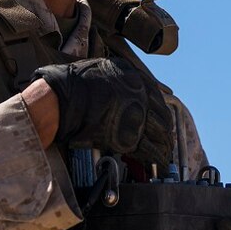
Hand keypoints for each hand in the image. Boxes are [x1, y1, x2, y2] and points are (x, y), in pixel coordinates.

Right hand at [32, 57, 172, 165]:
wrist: (64, 99)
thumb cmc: (75, 84)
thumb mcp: (104, 69)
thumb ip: (119, 79)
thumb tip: (126, 89)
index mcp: (135, 78)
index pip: (157, 98)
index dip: (161, 112)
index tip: (163, 120)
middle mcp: (141, 95)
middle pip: (162, 117)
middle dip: (165, 130)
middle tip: (167, 139)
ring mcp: (137, 115)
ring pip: (159, 134)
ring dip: (164, 145)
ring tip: (165, 153)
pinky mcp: (129, 136)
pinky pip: (149, 148)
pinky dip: (157, 156)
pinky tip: (159, 160)